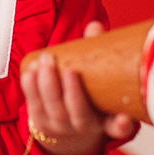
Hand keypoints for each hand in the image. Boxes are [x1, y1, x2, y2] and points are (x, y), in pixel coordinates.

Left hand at [21, 20, 139, 154]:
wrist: (67, 123)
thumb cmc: (89, 94)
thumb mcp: (99, 78)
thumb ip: (98, 54)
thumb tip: (94, 26)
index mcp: (107, 120)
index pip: (118, 128)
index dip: (121, 125)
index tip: (123, 119)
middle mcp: (85, 128)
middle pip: (78, 114)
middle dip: (71, 92)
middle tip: (68, 69)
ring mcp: (61, 128)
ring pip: (54, 110)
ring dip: (47, 85)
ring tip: (45, 61)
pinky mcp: (42, 124)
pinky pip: (34, 107)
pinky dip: (30, 89)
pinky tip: (29, 71)